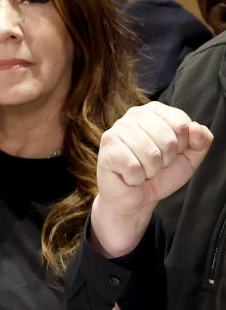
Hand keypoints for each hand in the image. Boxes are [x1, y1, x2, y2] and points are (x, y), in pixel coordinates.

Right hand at [91, 102, 212, 255]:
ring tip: (142, 170)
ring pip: (150, 154)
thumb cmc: (161, 174)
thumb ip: (202, 141)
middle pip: (168, 140)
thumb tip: (195, 128)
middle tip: (154, 164)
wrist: (136, 198)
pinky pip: (133, 167)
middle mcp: (135, 114)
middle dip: (166, 161)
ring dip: (150, 171)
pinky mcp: (107, 148)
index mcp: (156, 111)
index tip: (171, 153)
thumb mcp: (189, 158)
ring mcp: (117, 130)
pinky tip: (128, 175)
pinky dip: (135, 178)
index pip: (182, 124)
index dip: (182, 146)